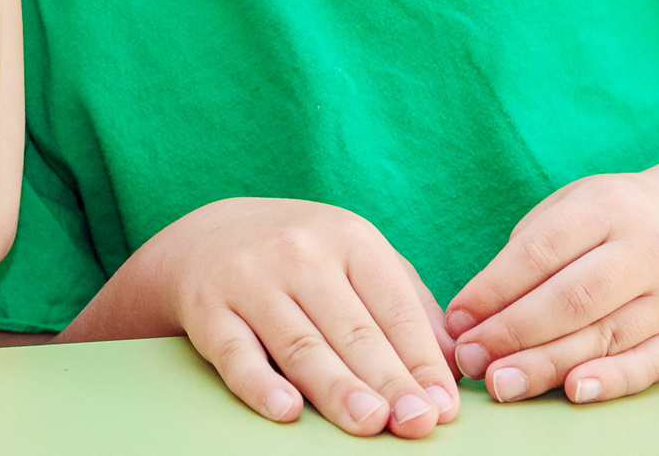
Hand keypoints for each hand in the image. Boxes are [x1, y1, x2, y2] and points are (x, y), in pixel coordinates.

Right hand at [119, 198, 460, 438]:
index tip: (442, 406)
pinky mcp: (209, 310)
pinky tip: (286, 410)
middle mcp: (300, 253)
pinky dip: (260, 384)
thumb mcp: (357, 258)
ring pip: (301, 345)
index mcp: (349, 238)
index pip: (394, 307)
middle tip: (416, 422)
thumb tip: (452, 366)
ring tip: (369, 422)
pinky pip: (236, 353)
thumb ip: (406, 305)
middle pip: (353, 330)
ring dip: (336, 387)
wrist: (207, 236)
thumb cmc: (303, 258)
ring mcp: (251, 280)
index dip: (421, 360)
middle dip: (389, 380)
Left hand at [444, 169, 658, 405]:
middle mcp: (647, 250)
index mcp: (608, 207)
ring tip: (501, 382)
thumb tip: (476, 310)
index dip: (494, 289)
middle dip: (513, 333)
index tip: (457, 318)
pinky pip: (648, 364)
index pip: (541, 251)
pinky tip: (573, 390)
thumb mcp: (576, 206)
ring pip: (604, 336)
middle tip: (471, 359)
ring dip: (546, 365)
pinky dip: (610, 380)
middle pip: (571, 299)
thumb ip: (529, 249)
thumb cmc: (621, 219)